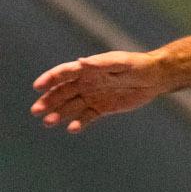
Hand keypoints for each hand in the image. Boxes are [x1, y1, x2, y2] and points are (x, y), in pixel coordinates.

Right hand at [31, 51, 165, 130]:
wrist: (153, 78)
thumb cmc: (136, 65)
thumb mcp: (121, 63)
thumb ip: (101, 64)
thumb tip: (81, 62)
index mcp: (87, 69)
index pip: (64, 74)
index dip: (50, 79)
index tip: (38, 87)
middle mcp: (85, 83)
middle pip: (62, 92)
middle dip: (48, 101)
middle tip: (36, 111)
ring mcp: (92, 96)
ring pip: (70, 106)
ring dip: (58, 114)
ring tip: (48, 122)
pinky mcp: (101, 108)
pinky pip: (86, 117)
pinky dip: (79, 123)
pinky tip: (72, 129)